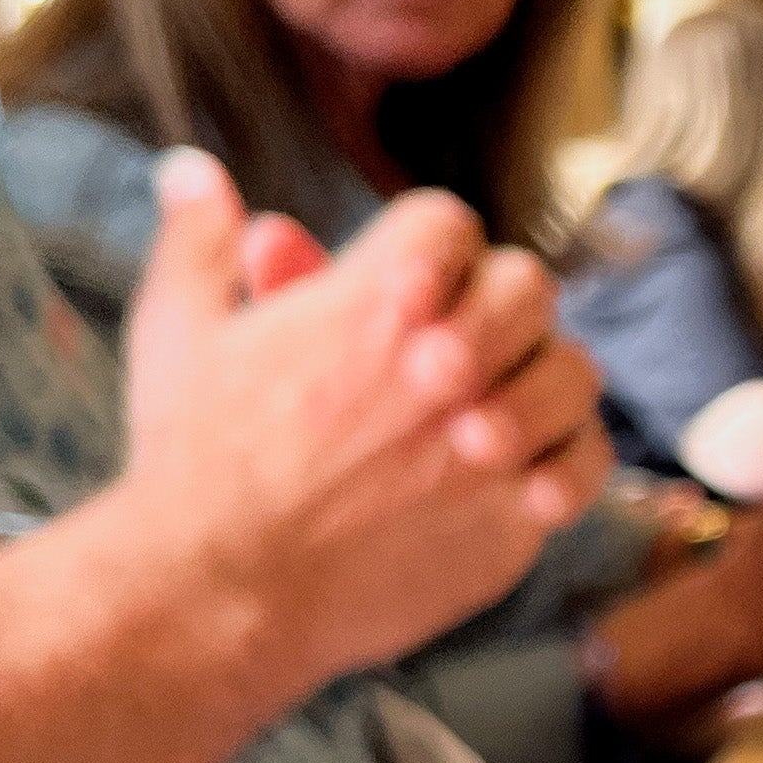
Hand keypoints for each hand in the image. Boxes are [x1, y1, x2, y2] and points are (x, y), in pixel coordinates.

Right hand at [116, 152, 610, 692]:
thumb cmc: (192, 461)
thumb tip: (193, 170)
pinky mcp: (511, 519)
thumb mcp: (178, 332)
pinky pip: (584, 467)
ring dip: (541, 378)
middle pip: (526, 287)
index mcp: (372, 300)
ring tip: (485, 413)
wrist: (217, 593)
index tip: (401, 288)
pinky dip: (569, 460)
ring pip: (572, 373)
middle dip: (494, 306)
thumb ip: (198, 243)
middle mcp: (446, 362)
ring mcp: (489, 443)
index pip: (446, 221)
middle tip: (447, 353)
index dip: (431, 244)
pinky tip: (526, 475)